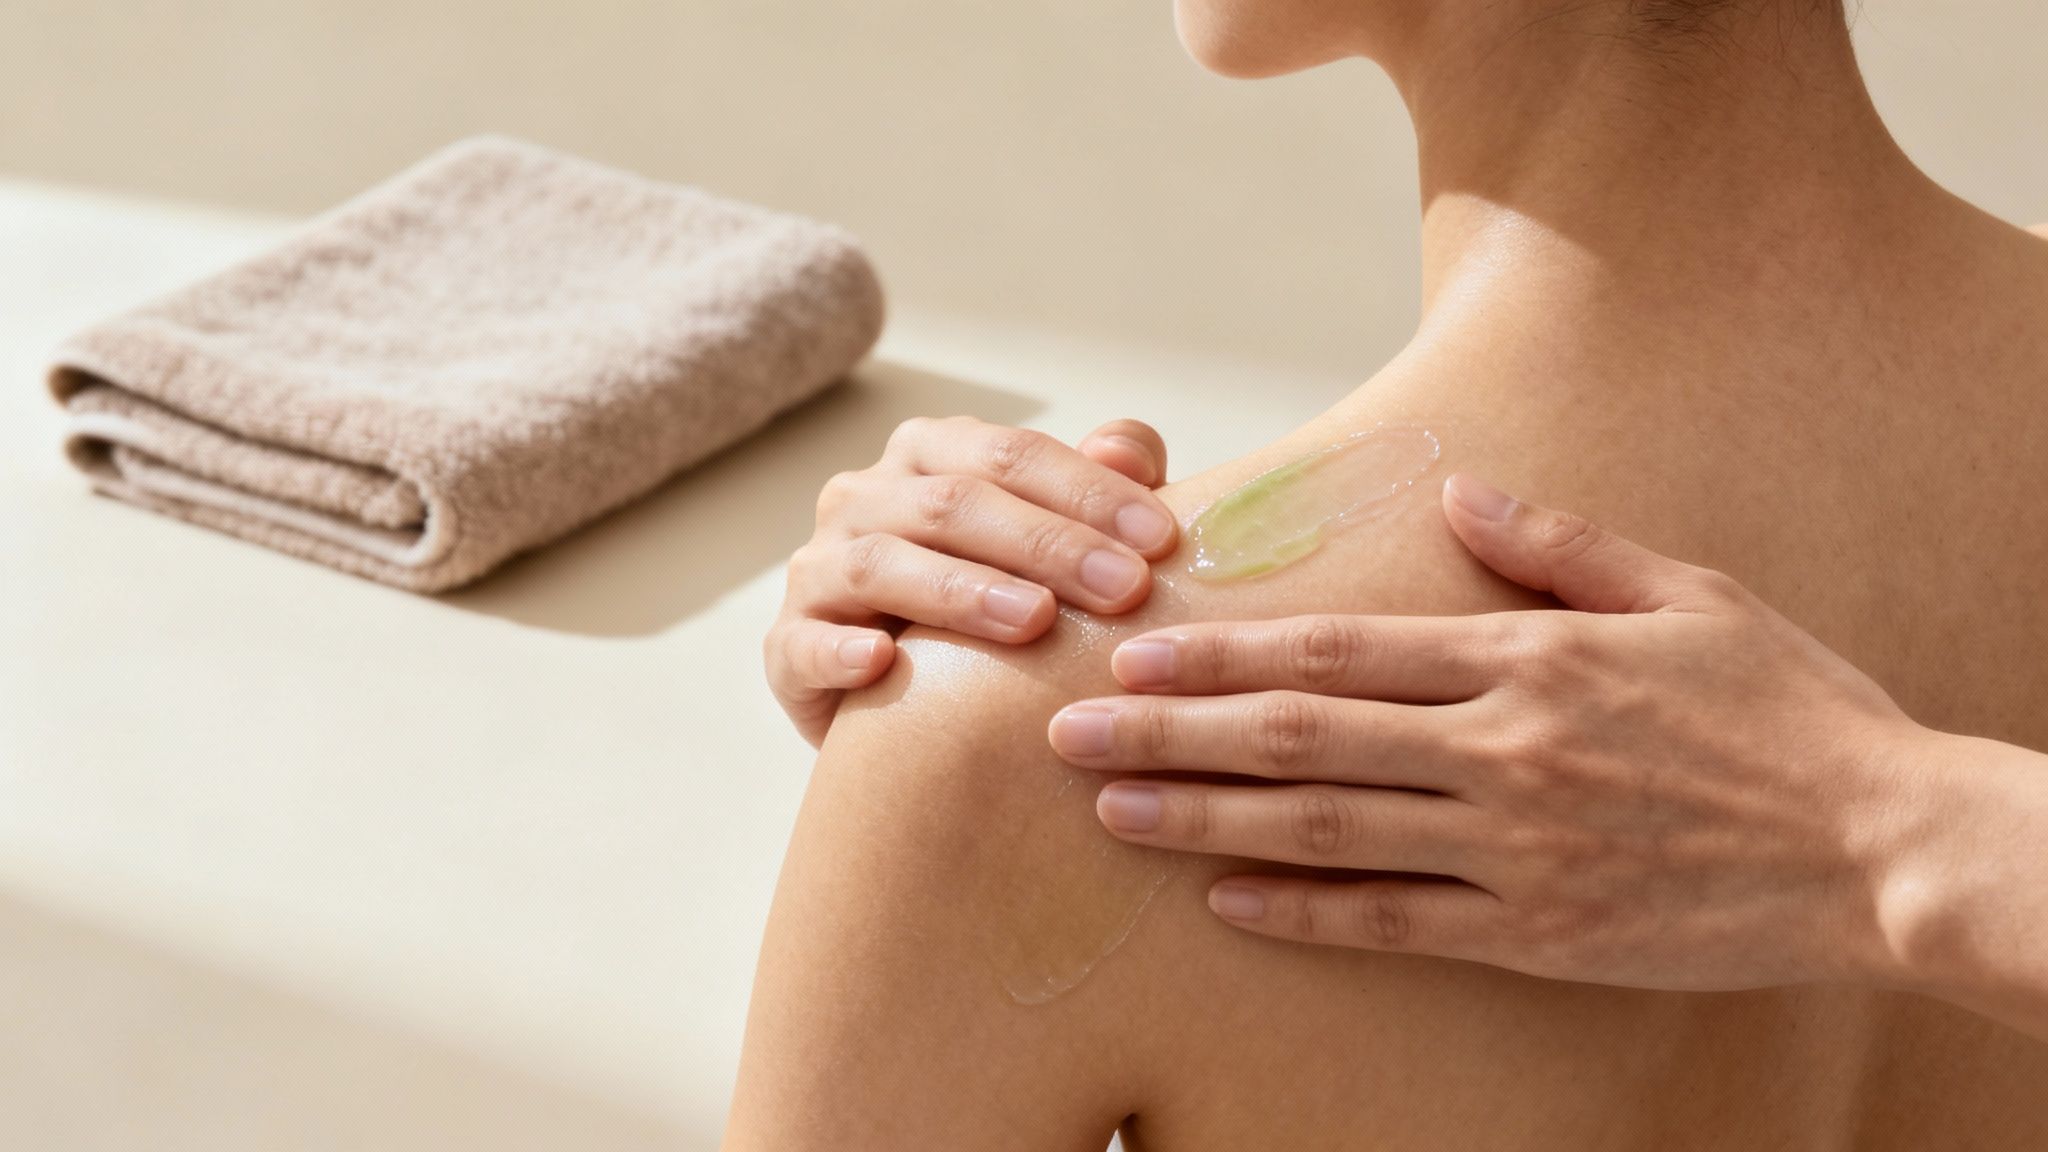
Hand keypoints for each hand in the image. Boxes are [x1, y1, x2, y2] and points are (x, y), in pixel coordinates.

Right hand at [769, 416, 1177, 746]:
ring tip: (1034, 623)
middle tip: (1124, 590)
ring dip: (960, 591)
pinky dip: (840, 653)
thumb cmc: (998, 610)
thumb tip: (1130, 448)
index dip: (1088, 491)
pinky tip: (884, 665)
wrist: (907, 711)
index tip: (1161, 540)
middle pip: (953, 503)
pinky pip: (805, 644)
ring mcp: (818, 570)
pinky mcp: (787, 648)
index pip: (1012, 455)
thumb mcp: (1056, 546)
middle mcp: (865, 498)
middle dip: (1046, 544)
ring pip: (881, 563)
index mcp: (931, 456)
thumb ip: (1097, 487)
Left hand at [1047, 473, 1934, 992]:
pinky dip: (1305, 910)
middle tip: (1066, 730)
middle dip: (1169, 730)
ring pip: (1324, 830)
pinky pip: (1395, 923)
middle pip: (1297, 738)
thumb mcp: (1686, 594)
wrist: (1886, 847)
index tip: (1134, 649)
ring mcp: (1514, 846)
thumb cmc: (1787, 710)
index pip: (1336, 651)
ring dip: (1205, 817)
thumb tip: (1461, 493)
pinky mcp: (1539, 932)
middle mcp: (1502, 749)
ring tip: (1111, 808)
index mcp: (1528, 657)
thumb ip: (1561, 544)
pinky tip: (1226, 899)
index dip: (1222, 653)